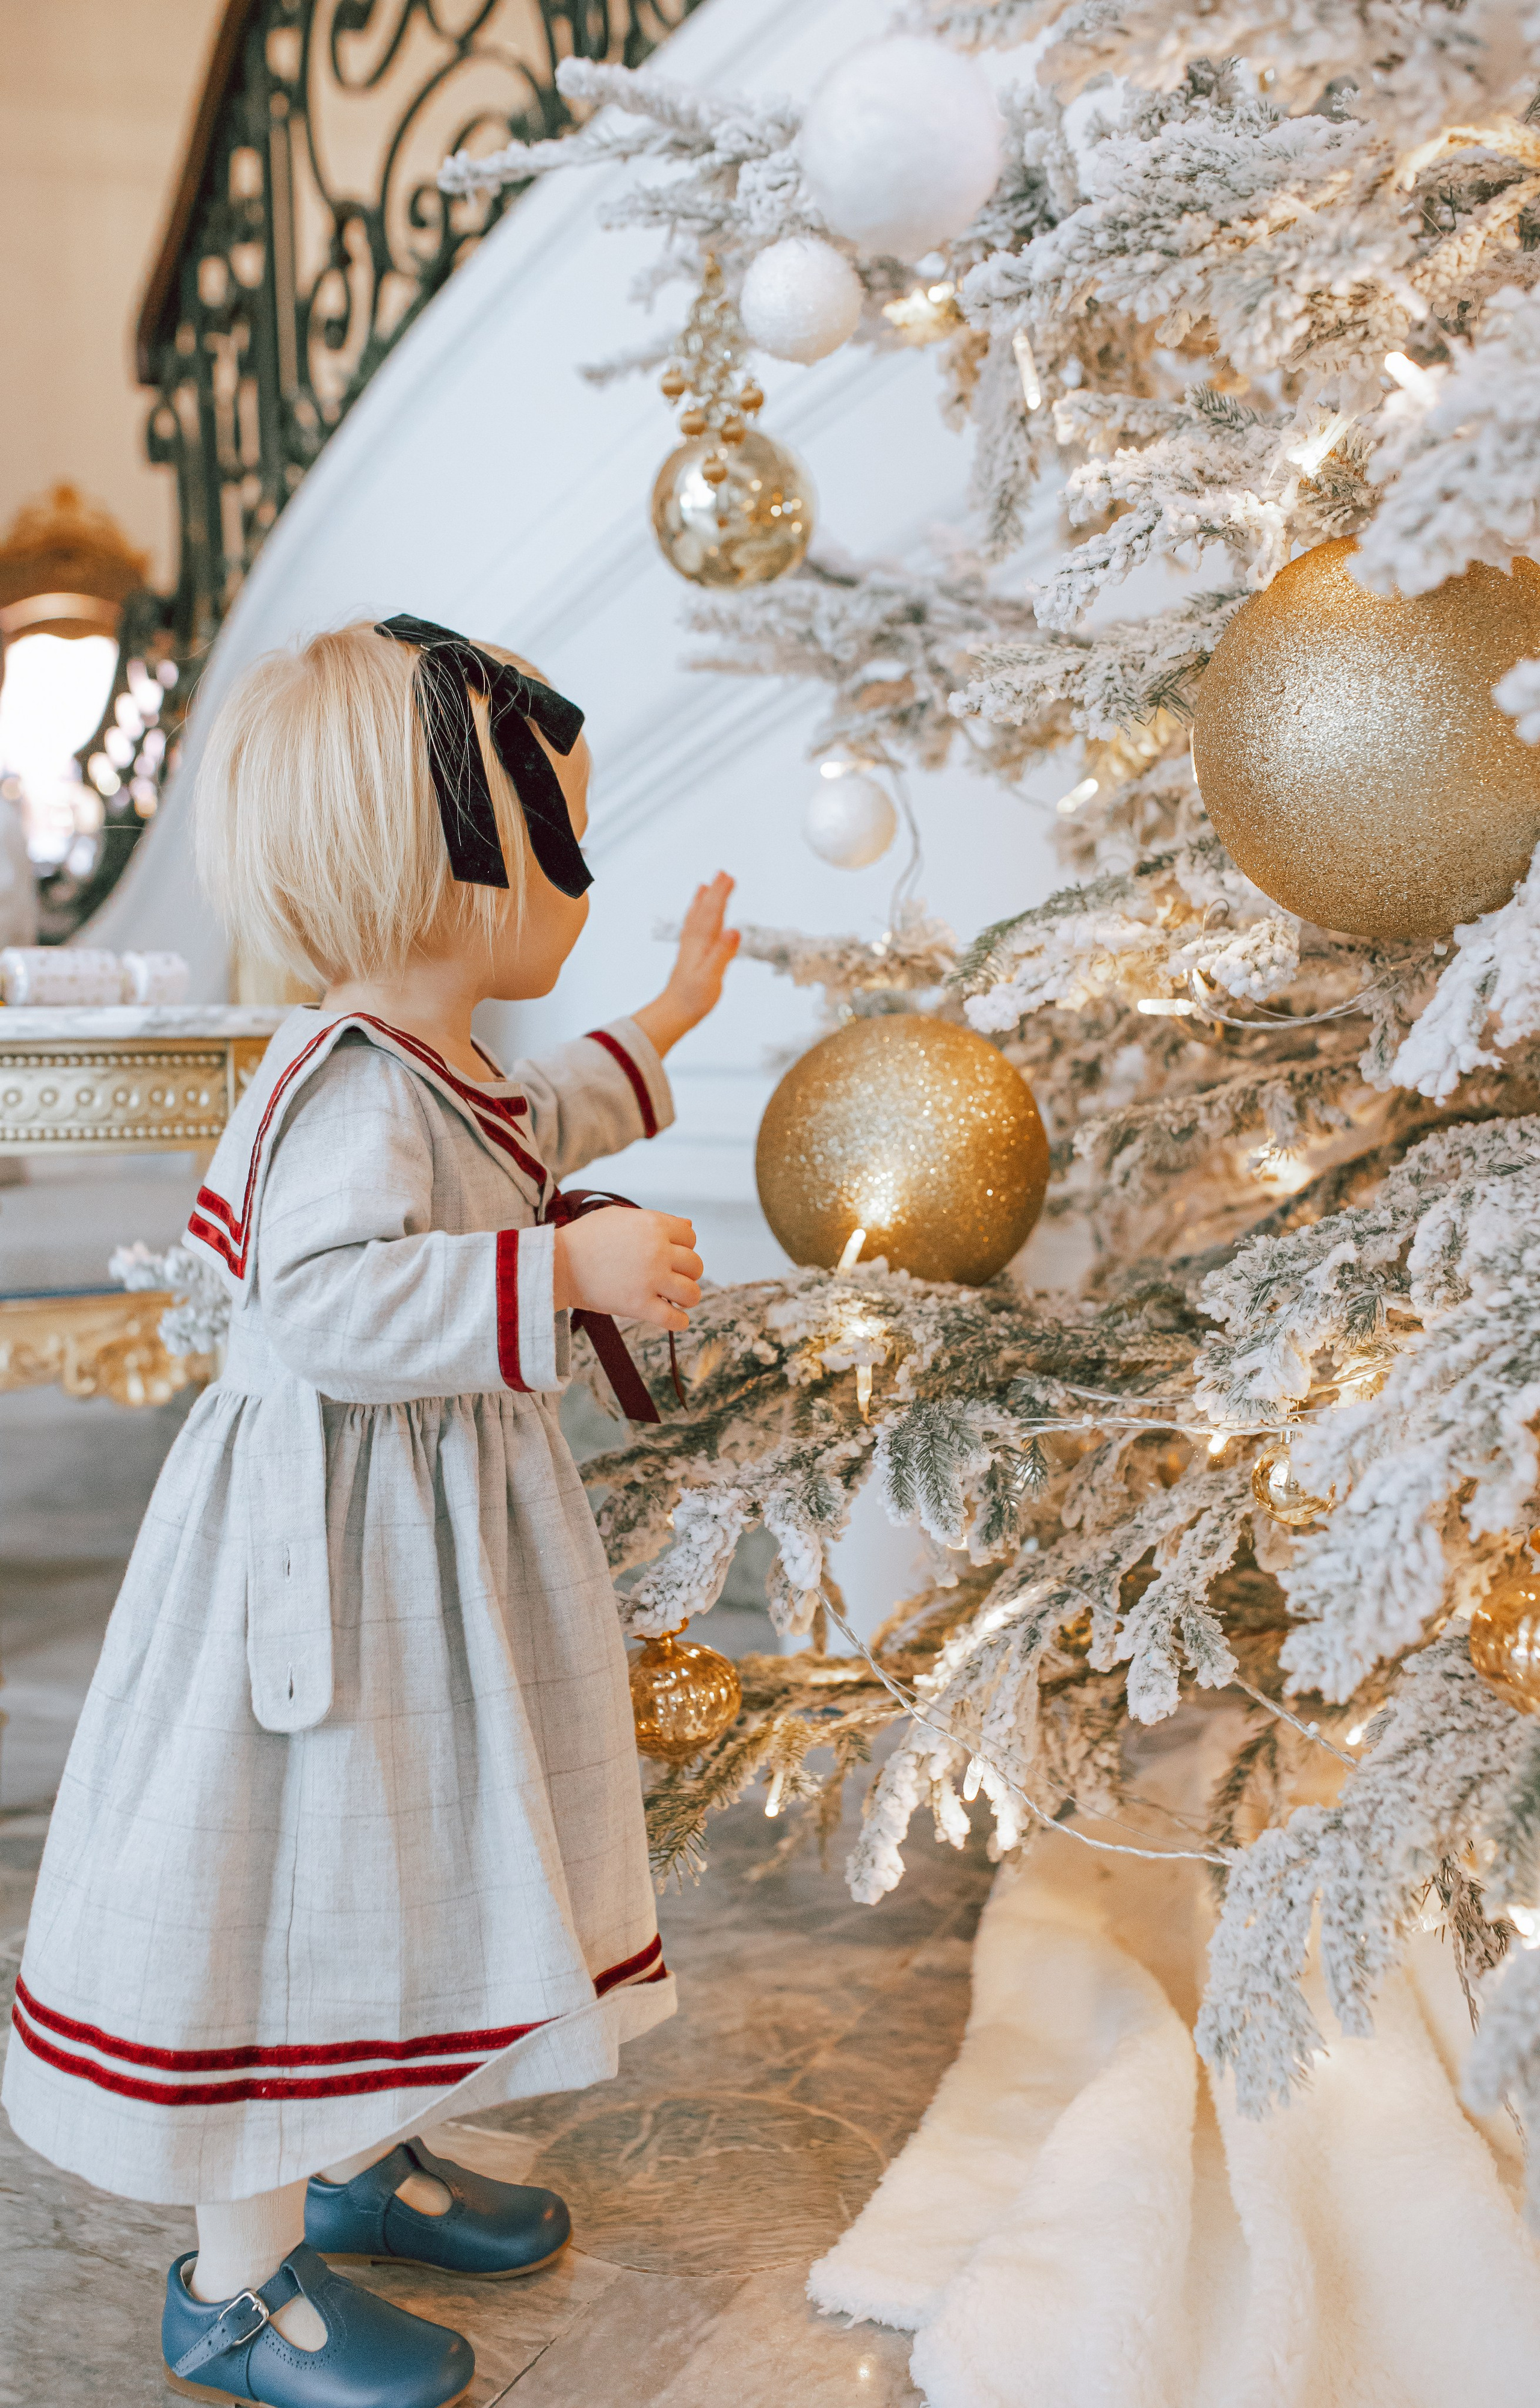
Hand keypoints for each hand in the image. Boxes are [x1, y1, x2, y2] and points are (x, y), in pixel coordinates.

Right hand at [552, 1207, 701, 1332]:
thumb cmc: (585, 1238)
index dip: (683, 1249)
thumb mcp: (620, 1217)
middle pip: (695, 1265)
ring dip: (688, 1298)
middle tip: (673, 1279)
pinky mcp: (639, 1306)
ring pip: (692, 1293)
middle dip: (688, 1274)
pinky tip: (675, 1319)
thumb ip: (656, 1221)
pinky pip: (675, 1320)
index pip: (690, 1239)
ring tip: (677, 1299)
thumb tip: (689, 1228)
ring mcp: (649, 1279)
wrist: (556, 1264)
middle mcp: (656, 1251)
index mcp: (653, 1225)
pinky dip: (679, 1322)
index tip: (672, 1257)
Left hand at [633, 873, 738, 1056]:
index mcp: (701, 944)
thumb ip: (723, 953)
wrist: (674, 1012)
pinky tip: (697, 915)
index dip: (721, 895)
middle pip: (705, 911)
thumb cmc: (694, 998)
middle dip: (715, 892)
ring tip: (705, 885)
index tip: (729, 877)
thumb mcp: (712, 977)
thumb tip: (734, 931)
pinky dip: (696, 917)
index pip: (713, 914)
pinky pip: (693, 928)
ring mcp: (690, 947)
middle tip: (723, 873)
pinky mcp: (690, 955)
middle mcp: (694, 941)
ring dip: (703, 901)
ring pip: (697, 918)